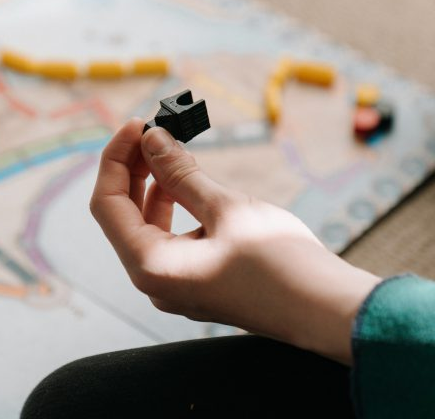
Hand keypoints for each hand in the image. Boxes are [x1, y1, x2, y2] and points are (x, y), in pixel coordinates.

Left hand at [89, 118, 380, 364]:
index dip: (116, 158)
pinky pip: (171, 237)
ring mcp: (175, 283)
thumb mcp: (226, 207)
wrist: (327, 310)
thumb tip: (151, 139)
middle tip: (154, 129)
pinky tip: (189, 179)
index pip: (107, 203)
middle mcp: (154, 280)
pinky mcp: (197, 280)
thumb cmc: (280, 262)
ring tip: (173, 147)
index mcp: (150, 266)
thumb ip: (181, 173)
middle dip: (135, 167)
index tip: (137, 123)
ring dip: (155, 184)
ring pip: (147, 224)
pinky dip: (174, 205)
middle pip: (123, 213)